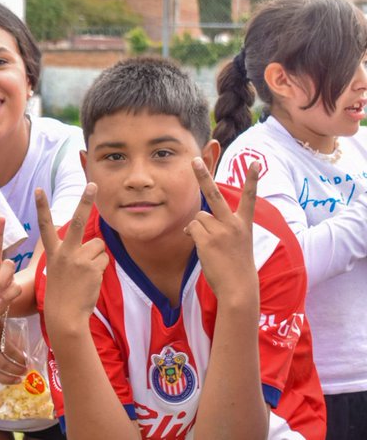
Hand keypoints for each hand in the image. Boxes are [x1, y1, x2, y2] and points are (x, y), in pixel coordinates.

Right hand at [0, 342, 27, 394]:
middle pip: (2, 364)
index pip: (10, 351)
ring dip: (6, 379)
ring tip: (18, 381)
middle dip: (16, 370)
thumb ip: (17, 342)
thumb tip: (28, 357)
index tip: (28, 363)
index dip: (21, 359)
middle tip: (25, 372)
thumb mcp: (7, 332)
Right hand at [38, 184, 107, 326]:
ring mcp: (78, 259)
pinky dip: (101, 268)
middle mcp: (64, 252)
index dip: (41, 207)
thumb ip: (72, 254)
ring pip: (98, 246)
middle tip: (92, 184)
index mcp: (53, 252)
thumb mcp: (59, 270)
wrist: (64, 315)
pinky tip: (91, 280)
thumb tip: (97, 244)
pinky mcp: (92, 267)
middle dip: (85, 200)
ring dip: (97, 257)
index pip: (45, 226)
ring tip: (86, 273)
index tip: (38, 189)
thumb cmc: (62, 293)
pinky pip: (104, 259)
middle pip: (78, 221)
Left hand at [186, 158, 258, 301]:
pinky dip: (192, 236)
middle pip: (214, 195)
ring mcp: (220, 230)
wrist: (239, 288)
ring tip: (212, 246)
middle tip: (194, 160)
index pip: (250, 197)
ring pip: (198, 218)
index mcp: (245, 224)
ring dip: (199, 229)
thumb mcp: (237, 243)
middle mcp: (233, 223)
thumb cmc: (237, 267)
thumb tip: (192, 224)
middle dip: (202, 176)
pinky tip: (204, 249)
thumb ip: (220, 228)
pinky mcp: (206, 239)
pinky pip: (191, 228)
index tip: (255, 161)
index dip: (252, 179)